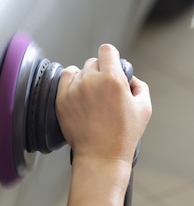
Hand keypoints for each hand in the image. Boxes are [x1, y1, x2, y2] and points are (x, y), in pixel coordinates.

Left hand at [55, 44, 151, 164]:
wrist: (100, 155)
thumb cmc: (123, 135)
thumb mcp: (144, 108)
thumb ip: (139, 86)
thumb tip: (129, 77)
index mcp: (113, 79)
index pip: (106, 50)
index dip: (111, 55)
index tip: (112, 64)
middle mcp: (91, 81)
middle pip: (93, 62)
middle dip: (101, 71)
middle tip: (105, 88)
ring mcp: (74, 89)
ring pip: (79, 70)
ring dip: (85, 77)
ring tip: (92, 94)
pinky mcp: (61, 98)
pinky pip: (64, 77)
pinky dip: (71, 81)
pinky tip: (78, 92)